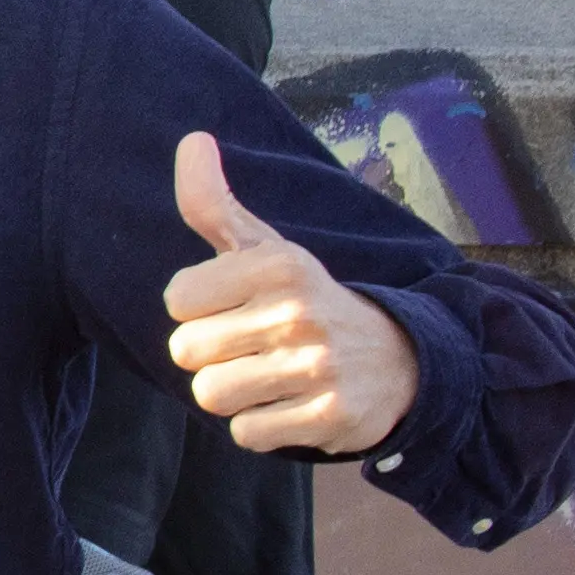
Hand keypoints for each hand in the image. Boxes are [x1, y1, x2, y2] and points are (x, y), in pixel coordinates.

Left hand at [167, 132, 423, 457]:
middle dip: (209, 355)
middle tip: (251, 346)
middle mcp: (299, 313)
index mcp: (279, 265)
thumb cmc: (304, 300)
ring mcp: (318, 367)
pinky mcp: (330, 417)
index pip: (176, 299)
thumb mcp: (263, 248)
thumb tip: (191, 140)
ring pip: (210, 395)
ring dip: (231, 393)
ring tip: (268, 375)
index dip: (196, 309)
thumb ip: (214, 203)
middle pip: (186, 352)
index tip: (233, 306)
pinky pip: (246, 434)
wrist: (399, 358)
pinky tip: (289, 403)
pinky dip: (259, 426)